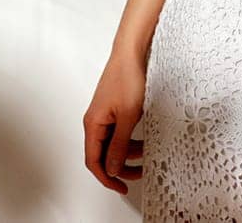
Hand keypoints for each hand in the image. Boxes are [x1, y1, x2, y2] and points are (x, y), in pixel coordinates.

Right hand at [83, 53, 147, 193]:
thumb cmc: (128, 78)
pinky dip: (132, 138)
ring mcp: (105, 115)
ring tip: (148, 152)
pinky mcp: (115, 109)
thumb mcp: (128, 116)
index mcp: (93, 125)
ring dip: (130, 151)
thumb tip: (111, 168)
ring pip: (114, 143)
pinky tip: (145, 139)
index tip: (121, 188)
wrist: (131, 53)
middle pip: (104, 154)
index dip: (106, 177)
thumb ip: (118, 144)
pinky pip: (120, 131)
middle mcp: (95, 122)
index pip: (93, 161)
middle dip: (121, 166)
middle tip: (141, 172)